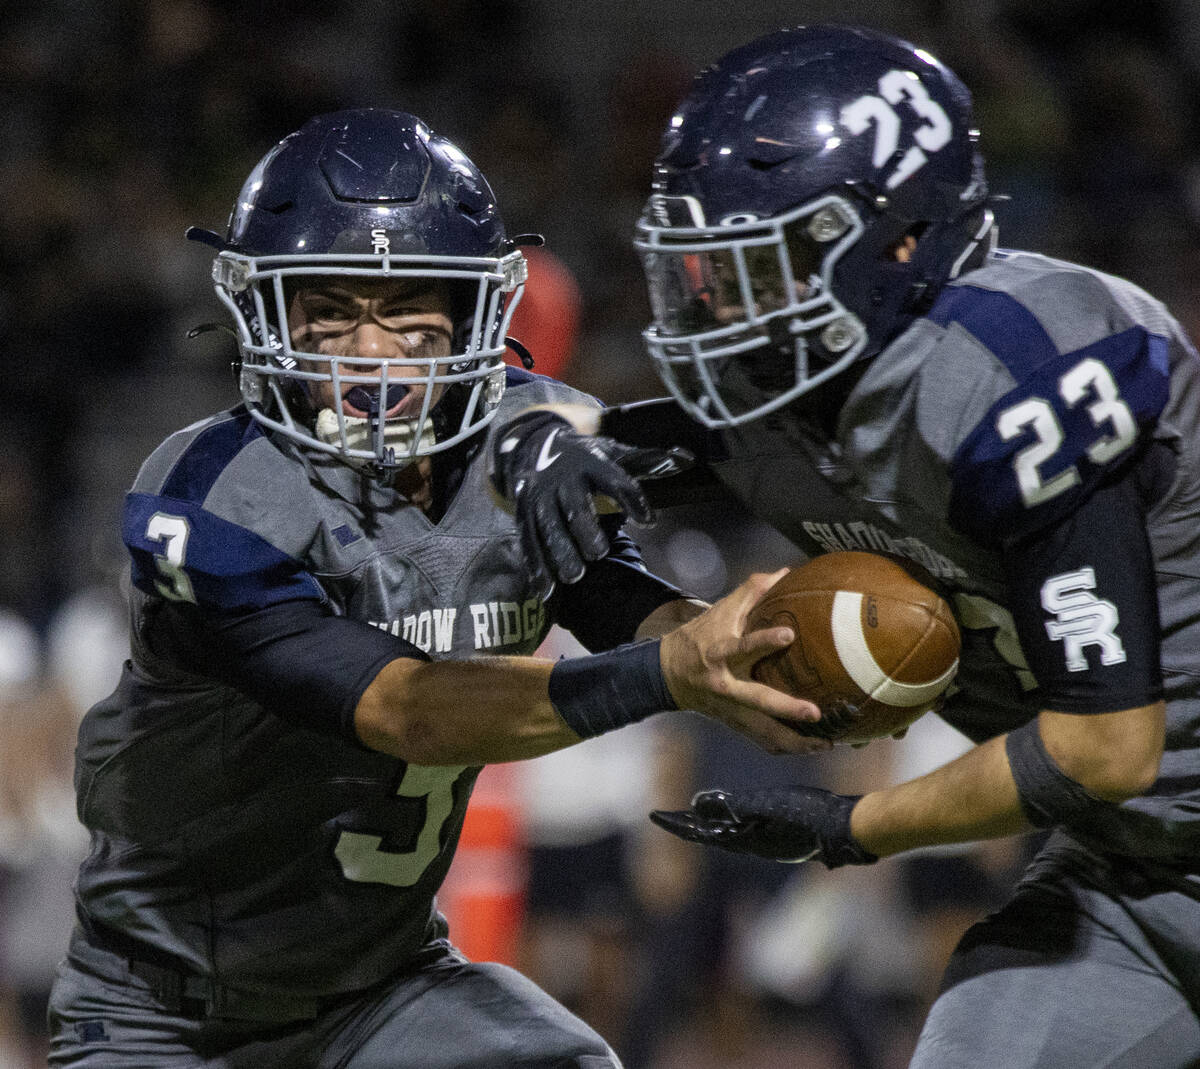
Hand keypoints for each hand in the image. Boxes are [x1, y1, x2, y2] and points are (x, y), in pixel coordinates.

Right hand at [491, 410, 691, 588]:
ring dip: (560, 552)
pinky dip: (535, 566)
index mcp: (591, 462)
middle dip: (585, 529)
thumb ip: (647, 460)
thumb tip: (687, 459)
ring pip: (548, 526)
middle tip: (599, 554)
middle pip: (576, 505)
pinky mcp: (523, 512)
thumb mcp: (613, 451)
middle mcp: (563, 477)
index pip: (615, 480)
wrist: (534, 445)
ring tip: (574, 577)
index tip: (649, 522)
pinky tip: (546, 590)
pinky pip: (528, 540)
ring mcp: (540, 495)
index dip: (633, 499)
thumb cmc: (585, 457)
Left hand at [650, 785, 876, 866]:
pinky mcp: (785, 836)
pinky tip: (737, 817)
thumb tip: (695, 804)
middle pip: (711, 834)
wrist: (849, 828)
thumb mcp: (766, 805)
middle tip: (664, 817)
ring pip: (729, 834)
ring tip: (693, 816)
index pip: (701, 832)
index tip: (653, 816)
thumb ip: (732, 806)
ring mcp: (771, 843)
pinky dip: (732, 822)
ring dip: (708, 824)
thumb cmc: (808, 815)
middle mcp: (754, 845)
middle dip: (687, 824)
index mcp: (745, 840)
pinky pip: (748, 830)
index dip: (676, 823)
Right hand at [658, 571, 829, 754]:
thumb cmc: (700, 637)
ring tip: (826, 743)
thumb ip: (751, 592)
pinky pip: (763, 741)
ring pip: (763, 732)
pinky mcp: (735, 724)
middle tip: (815, 713)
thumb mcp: (720, 611)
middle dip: (786, 709)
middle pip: (757, 701)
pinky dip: (786, 748)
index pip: (742, 647)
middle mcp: (726, 685)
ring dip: (794, 741)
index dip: (764, 641)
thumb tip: (784, 573)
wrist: (669, 674)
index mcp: (720, 653)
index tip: (789, 635)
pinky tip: (810, 747)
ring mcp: (731, 709)